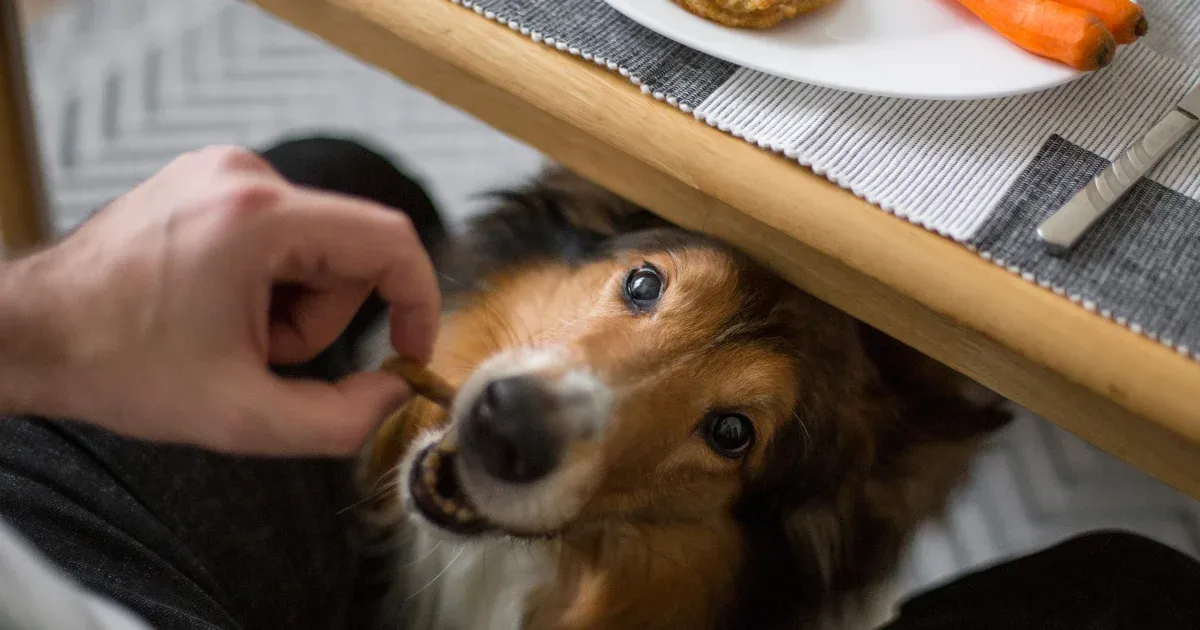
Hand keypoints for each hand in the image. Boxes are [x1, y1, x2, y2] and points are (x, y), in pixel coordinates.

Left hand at [0, 146, 439, 455]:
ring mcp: (223, 173)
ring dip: (289, 304)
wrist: (29, 334)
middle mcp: (245, 176)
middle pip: (348, 253)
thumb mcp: (240, 417)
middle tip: (258, 354)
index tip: (409, 350)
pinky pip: (280, 235)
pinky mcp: (209, 183)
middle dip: (318, 318)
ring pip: (315, 248)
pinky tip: (215, 307)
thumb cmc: (114, 363)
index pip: (389, 241)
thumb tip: (393, 393)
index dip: (417, 300)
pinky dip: (265, 282)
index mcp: (259, 218)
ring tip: (227, 333)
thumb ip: (340, 419)